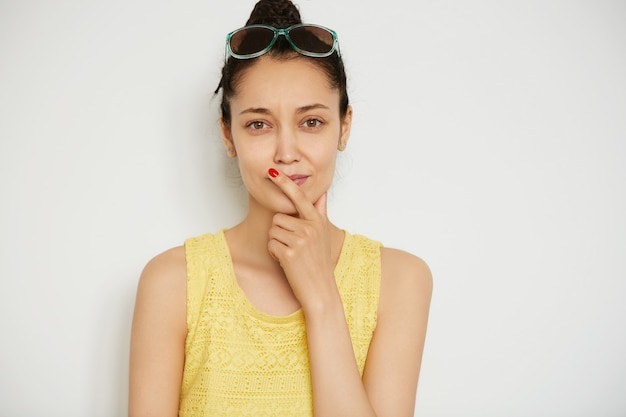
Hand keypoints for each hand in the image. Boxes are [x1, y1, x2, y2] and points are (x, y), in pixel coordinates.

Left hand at [266, 168, 336, 309]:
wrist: (320, 289)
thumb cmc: (320, 261)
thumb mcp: (324, 233)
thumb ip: (320, 212)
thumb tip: (322, 193)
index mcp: (317, 220)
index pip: (298, 196)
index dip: (285, 183)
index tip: (273, 172)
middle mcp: (309, 228)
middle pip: (279, 217)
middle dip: (280, 231)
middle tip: (293, 245)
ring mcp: (300, 240)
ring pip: (273, 231)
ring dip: (276, 243)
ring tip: (291, 254)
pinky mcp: (290, 253)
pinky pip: (271, 245)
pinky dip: (274, 254)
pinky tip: (286, 262)